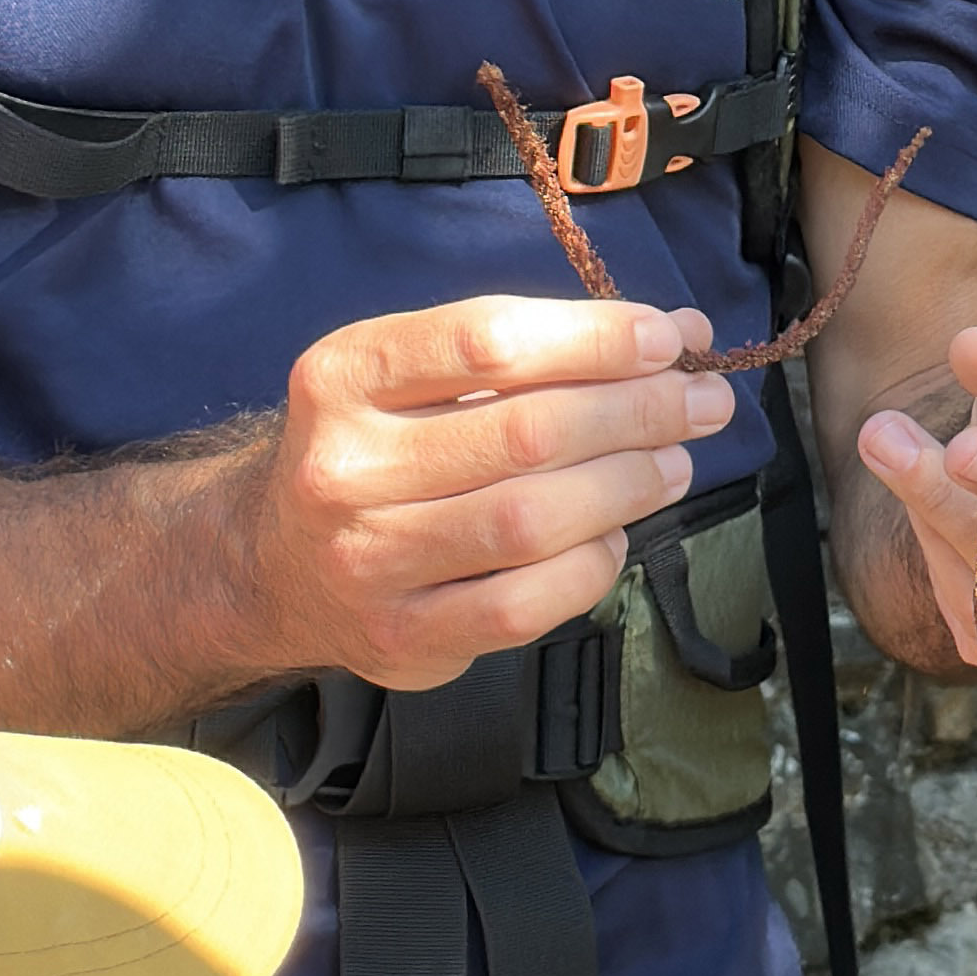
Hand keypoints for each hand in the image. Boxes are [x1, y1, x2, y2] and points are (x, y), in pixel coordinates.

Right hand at [241, 289, 719, 695]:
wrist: (275, 565)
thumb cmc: (380, 450)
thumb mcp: (413, 378)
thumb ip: (526, 354)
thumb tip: (672, 337)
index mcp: (342, 376)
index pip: (488, 341)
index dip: (595, 338)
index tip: (669, 337)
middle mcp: (343, 467)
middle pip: (524, 432)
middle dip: (637, 411)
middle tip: (701, 401)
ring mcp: (367, 561)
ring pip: (530, 521)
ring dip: (627, 485)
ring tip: (674, 461)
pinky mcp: (402, 639)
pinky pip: (525, 605)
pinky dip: (591, 565)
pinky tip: (613, 534)